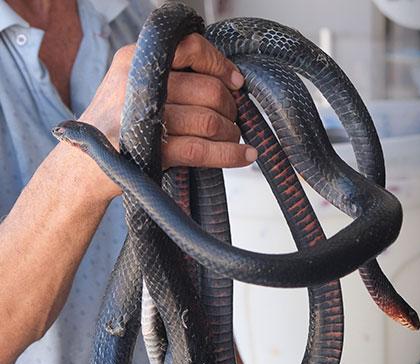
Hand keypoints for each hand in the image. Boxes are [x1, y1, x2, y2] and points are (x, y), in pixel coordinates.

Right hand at [78, 33, 256, 194]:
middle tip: (232, 119)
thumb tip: (230, 81)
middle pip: (209, 90)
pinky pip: (202, 150)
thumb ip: (173, 75)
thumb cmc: (119, 124)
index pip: (191, 48)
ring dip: (230, 132)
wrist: (82, 165)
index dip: (221, 65)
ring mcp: (142, 118)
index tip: (235, 82)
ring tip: (232, 138)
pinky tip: (244, 156)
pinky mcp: (150, 150)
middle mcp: (137, 84)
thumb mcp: (134, 86)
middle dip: (230, 108)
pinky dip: (230, 154)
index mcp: (135, 60)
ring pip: (209, 121)